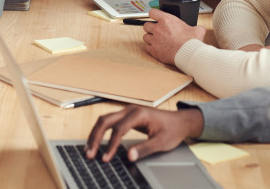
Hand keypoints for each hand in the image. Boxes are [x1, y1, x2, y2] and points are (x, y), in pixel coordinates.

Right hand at [85, 105, 202, 162]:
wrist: (180, 121)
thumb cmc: (172, 130)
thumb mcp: (161, 142)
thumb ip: (145, 149)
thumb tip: (129, 156)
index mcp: (139, 114)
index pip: (119, 129)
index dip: (110, 145)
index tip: (106, 158)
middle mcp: (130, 110)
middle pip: (106, 120)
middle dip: (95, 137)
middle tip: (89, 153)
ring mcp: (127, 111)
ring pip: (105, 120)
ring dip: (95, 134)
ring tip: (89, 150)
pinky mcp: (127, 116)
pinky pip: (110, 122)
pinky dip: (101, 132)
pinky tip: (97, 143)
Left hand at [142, 9, 205, 64]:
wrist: (187, 54)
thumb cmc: (190, 42)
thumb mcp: (197, 30)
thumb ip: (197, 27)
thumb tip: (200, 28)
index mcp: (167, 20)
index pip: (152, 12)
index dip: (153, 14)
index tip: (155, 17)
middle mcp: (158, 29)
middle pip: (146, 25)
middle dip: (150, 27)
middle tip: (156, 30)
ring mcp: (154, 39)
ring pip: (145, 36)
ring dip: (150, 37)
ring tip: (156, 39)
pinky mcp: (153, 50)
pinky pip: (147, 46)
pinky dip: (150, 47)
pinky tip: (156, 47)